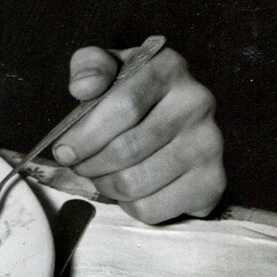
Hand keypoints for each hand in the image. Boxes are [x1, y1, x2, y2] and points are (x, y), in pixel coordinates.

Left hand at [52, 43, 225, 223]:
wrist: (171, 119)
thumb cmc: (130, 92)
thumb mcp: (107, 67)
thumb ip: (90, 66)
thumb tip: (83, 88)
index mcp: (169, 67)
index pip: (123, 106)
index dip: (86, 134)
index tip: (63, 150)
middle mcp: (197, 102)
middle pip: (127, 149)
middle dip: (91, 163)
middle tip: (78, 165)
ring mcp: (209, 144)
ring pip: (136, 183)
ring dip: (106, 185)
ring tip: (99, 174)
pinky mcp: (213, 182)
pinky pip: (154, 209)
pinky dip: (129, 205)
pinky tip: (129, 188)